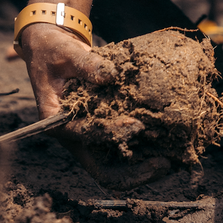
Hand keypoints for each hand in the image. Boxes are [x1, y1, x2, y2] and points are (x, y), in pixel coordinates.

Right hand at [15, 23, 169, 189]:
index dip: (111, 133)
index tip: (138, 124)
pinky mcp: (100, 128)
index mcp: (57, 122)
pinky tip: (166, 144)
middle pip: (102, 169)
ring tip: (172, 161)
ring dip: (142, 167)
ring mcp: (88, 136)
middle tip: (164, 164)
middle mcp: (73, 136)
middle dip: (133, 174)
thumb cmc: (53, 50)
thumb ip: (87, 64)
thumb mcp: (66, 53)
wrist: (50, 48)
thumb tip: (112, 74)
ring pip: (115, 164)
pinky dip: (142, 150)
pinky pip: (121, 147)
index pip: (86, 136)